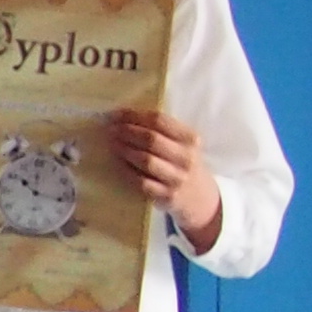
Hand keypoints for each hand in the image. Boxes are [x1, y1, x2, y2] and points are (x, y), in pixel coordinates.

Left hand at [103, 108, 222, 249]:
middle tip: (110, 129)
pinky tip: (117, 163)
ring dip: (125, 150)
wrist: (200, 197)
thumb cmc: (183, 164)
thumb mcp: (183, 145)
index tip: (116, 114)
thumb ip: (162, 131)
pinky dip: (126, 171)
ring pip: (146, 160)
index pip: (160, 121)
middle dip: (127, 132)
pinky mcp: (166, 196)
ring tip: (112, 143)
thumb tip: (125, 116)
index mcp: (190, 139)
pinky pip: (141, 182)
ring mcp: (177, 178)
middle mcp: (186, 158)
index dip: (134, 116)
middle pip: (151, 139)